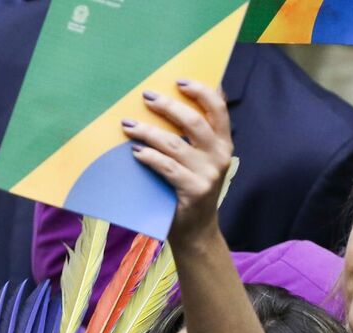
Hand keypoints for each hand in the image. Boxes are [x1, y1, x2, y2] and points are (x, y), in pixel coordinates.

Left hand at [124, 80, 232, 249]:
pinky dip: (149, 157)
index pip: (218, 109)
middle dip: (168, 106)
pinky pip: (166, 168)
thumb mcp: (200, 161)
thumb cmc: (190, 189)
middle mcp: (220, 156)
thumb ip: (194, 137)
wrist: (195, 231)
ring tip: (129, 125)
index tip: (179, 81)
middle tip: (146, 97)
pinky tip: (136, 152)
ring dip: (148, 132)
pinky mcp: (193, 191)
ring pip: (174, 144)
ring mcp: (208, 175)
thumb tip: (174, 102)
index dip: (200, 91)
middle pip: (193, 122)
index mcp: (224, 144)